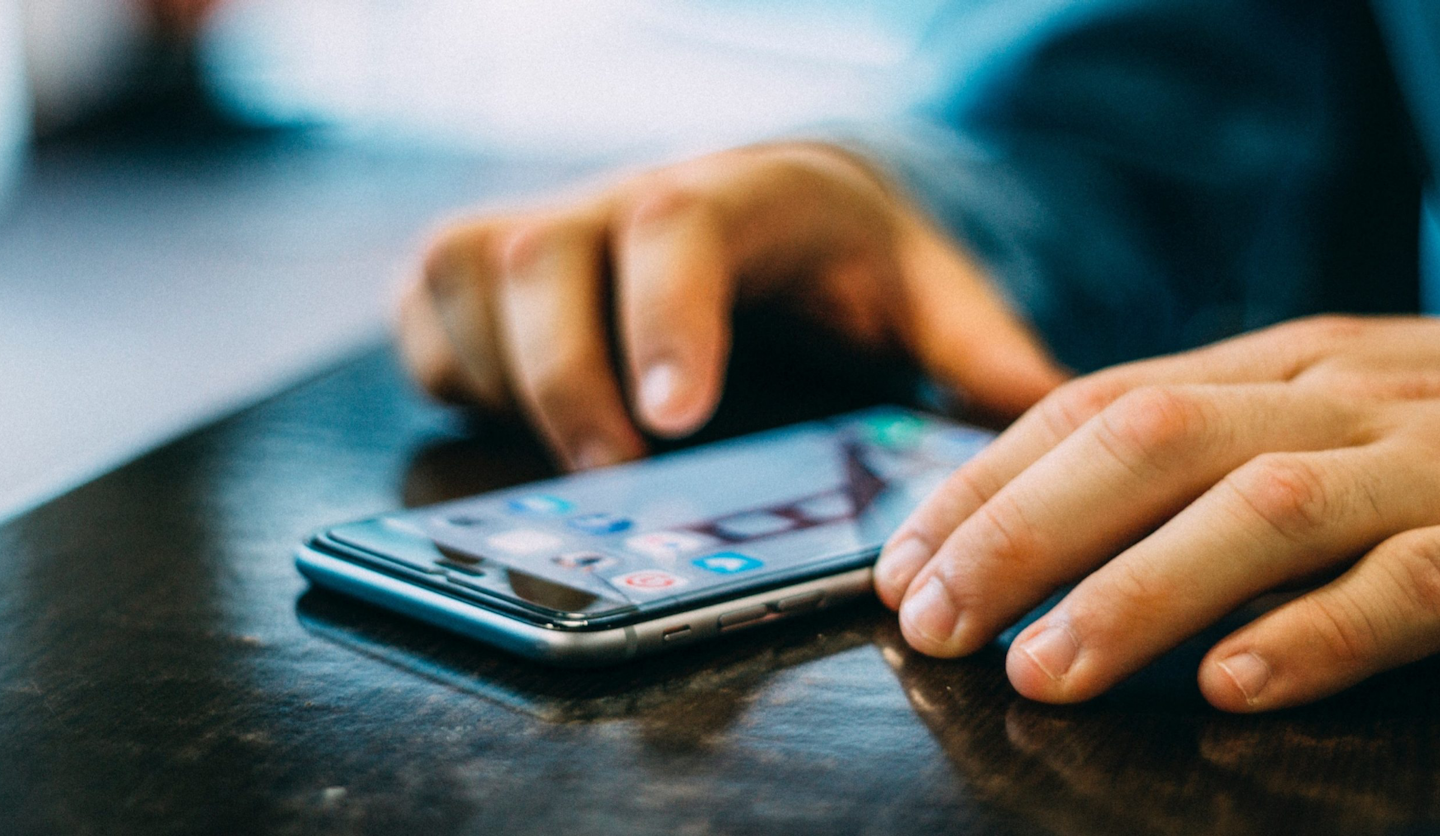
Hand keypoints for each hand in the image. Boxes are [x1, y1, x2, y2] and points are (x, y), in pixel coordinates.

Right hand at [397, 142, 1063, 467]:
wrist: (757, 203)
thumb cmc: (836, 257)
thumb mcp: (921, 286)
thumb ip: (977, 345)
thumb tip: (1047, 418)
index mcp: (736, 194)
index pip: (681, 225)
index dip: (665, 316)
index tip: (676, 419)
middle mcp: (621, 199)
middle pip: (544, 254)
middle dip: (563, 375)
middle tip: (614, 475)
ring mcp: (542, 228)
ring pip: (468, 278)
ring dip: (501, 378)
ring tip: (571, 459)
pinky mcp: (485, 270)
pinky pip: (429, 316)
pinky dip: (452, 373)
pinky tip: (514, 421)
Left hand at [875, 315, 1439, 711]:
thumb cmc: (1422, 441)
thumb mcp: (1299, 414)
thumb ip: (1187, 450)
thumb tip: (1022, 522)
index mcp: (1262, 367)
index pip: (1087, 407)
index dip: (982, 484)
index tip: (902, 566)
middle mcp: (1326, 394)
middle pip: (1144, 443)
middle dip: (1020, 532)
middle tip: (935, 623)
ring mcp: (1418, 461)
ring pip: (1259, 506)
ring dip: (1137, 590)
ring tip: (1042, 671)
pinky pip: (1411, 582)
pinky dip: (1317, 632)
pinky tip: (1233, 685)